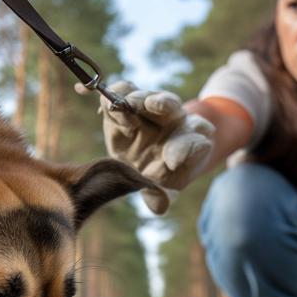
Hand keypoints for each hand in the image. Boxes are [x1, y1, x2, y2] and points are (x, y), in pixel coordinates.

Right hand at [90, 80, 213, 214]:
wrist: (150, 158)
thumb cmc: (162, 174)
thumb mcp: (163, 187)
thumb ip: (159, 194)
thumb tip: (159, 207)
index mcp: (191, 144)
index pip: (195, 142)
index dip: (186, 148)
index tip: (172, 160)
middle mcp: (177, 121)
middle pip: (174, 108)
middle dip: (164, 105)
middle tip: (153, 105)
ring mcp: (155, 107)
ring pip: (149, 96)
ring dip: (138, 98)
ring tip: (125, 105)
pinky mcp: (132, 99)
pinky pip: (124, 90)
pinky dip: (114, 92)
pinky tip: (102, 99)